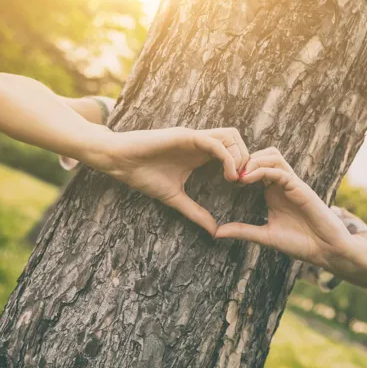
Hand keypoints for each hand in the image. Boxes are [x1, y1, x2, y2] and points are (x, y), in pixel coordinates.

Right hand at [91, 127, 248, 234]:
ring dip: (240, 156)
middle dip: (247, 159)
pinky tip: (228, 176)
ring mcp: (194, 137)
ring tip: (236, 179)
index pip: (232, 150)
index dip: (243, 166)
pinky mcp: (185, 136)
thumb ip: (195, 212)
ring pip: (231, 136)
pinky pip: (215, 143)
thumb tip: (214, 231)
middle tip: (244, 182)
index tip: (242, 187)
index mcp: (200, 153)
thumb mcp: (175, 198)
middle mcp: (200, 142)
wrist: (119, 161)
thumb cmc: (143, 175)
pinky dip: (228, 158)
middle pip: (237, 139)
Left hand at [215, 147, 355, 269]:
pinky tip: (248, 179)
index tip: (222, 178)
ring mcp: (291, 183)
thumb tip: (216, 233)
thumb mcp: (264, 236)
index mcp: (273, 192)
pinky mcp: (300, 187)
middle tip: (229, 174)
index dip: (239, 168)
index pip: (255, 167)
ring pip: (272, 156)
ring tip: (238, 175)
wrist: (326, 250)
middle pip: (263, 154)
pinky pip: (279, 170)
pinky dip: (262, 171)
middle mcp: (282, 183)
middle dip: (245, 159)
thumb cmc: (300, 243)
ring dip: (253, 161)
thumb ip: (242, 231)